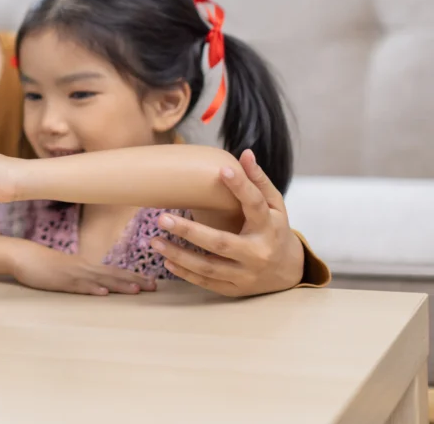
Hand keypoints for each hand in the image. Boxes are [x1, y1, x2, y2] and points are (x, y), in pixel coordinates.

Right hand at [11, 239, 156, 295]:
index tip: (151, 282)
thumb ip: (81, 276)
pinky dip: (91, 289)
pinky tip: (103, 294)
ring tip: (137, 290)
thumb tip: (98, 284)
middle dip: (134, 280)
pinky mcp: (60, 280)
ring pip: (100, 280)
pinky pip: (78, 286)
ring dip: (119, 285)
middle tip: (155, 286)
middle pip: (113, 274)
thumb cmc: (43, 264)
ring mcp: (72, 273)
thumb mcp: (66, 270)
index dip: (133, 276)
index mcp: (86, 266)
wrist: (22, 255)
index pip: (114, 271)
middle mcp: (83, 268)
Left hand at [150, 150, 304, 296]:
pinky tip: (166, 260)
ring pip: (209, 267)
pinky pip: (208, 283)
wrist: (290, 271)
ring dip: (180, 255)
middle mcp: (258, 253)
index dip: (241, 187)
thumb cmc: (275, 229)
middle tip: (162, 217)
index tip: (222, 170)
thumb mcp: (275, 205)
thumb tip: (245, 154)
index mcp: (270, 227)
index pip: (255, 205)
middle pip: (222, 243)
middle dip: (190, 232)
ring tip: (154, 241)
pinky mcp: (236, 289)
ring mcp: (247, 274)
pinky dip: (186, 273)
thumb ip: (259, 181)